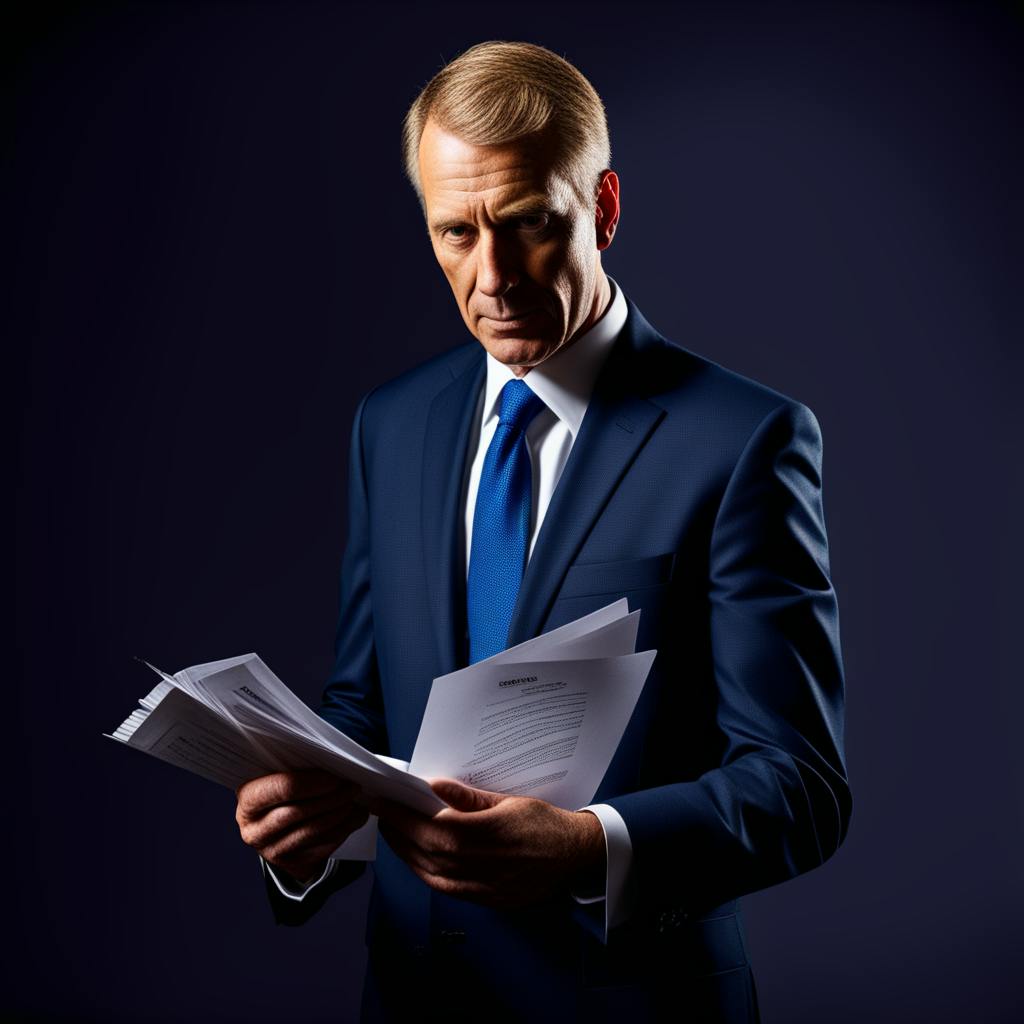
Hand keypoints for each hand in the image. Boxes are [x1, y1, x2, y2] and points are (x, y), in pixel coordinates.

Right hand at [235, 769, 367, 884]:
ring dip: (341, 814)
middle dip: (332, 798)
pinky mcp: (291, 864)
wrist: (279, 828)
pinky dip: (344, 830)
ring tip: (356, 801)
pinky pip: (322, 846)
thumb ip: (298, 768)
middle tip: (353, 787)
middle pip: (299, 811)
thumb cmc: (284, 792)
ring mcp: (271, 850)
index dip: (314, 782)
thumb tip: (334, 761)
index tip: (336, 777)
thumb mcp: (279, 776)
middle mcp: (254, 829)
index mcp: (249, 799)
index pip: (283, 788)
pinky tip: (355, 817)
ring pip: (313, 831)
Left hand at [369, 778, 604, 908]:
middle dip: (399, 832)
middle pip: (429, 851)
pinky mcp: (487, 900)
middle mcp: (485, 864)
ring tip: (392, 834)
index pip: (435, 826)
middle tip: (382, 813)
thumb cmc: (543, 822)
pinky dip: (424, 874)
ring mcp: (485, 887)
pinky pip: (446, 890)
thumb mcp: (509, 800)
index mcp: (491, 834)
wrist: (575, 855)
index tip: (384, 801)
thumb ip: (470, 797)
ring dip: (406, 854)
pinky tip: (416, 859)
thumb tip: (436, 787)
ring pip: (433, 874)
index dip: (404, 816)